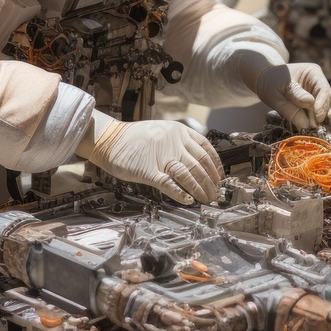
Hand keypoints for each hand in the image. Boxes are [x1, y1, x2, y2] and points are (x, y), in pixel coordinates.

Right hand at [77, 112, 221, 203]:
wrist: (110, 139)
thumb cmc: (135, 137)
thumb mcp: (163, 130)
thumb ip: (180, 140)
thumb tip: (198, 157)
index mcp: (179, 132)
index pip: (206, 149)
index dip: (216, 166)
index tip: (220, 178)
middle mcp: (174, 143)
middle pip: (200, 165)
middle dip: (211, 182)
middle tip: (215, 194)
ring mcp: (161, 156)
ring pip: (188, 175)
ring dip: (200, 189)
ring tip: (206, 199)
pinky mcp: (148, 171)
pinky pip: (169, 184)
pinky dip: (180, 193)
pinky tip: (188, 200)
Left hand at [255, 62, 330, 128]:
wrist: (264, 79)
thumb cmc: (270, 82)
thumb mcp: (276, 94)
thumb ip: (290, 107)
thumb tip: (306, 122)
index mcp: (312, 72)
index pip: (323, 89)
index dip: (321, 104)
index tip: (316, 116)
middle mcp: (318, 82)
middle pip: (325, 100)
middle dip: (318, 114)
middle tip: (310, 126)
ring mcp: (315, 93)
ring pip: (321, 109)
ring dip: (314, 118)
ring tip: (305, 126)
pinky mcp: (311, 103)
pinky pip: (314, 113)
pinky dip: (310, 119)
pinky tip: (302, 124)